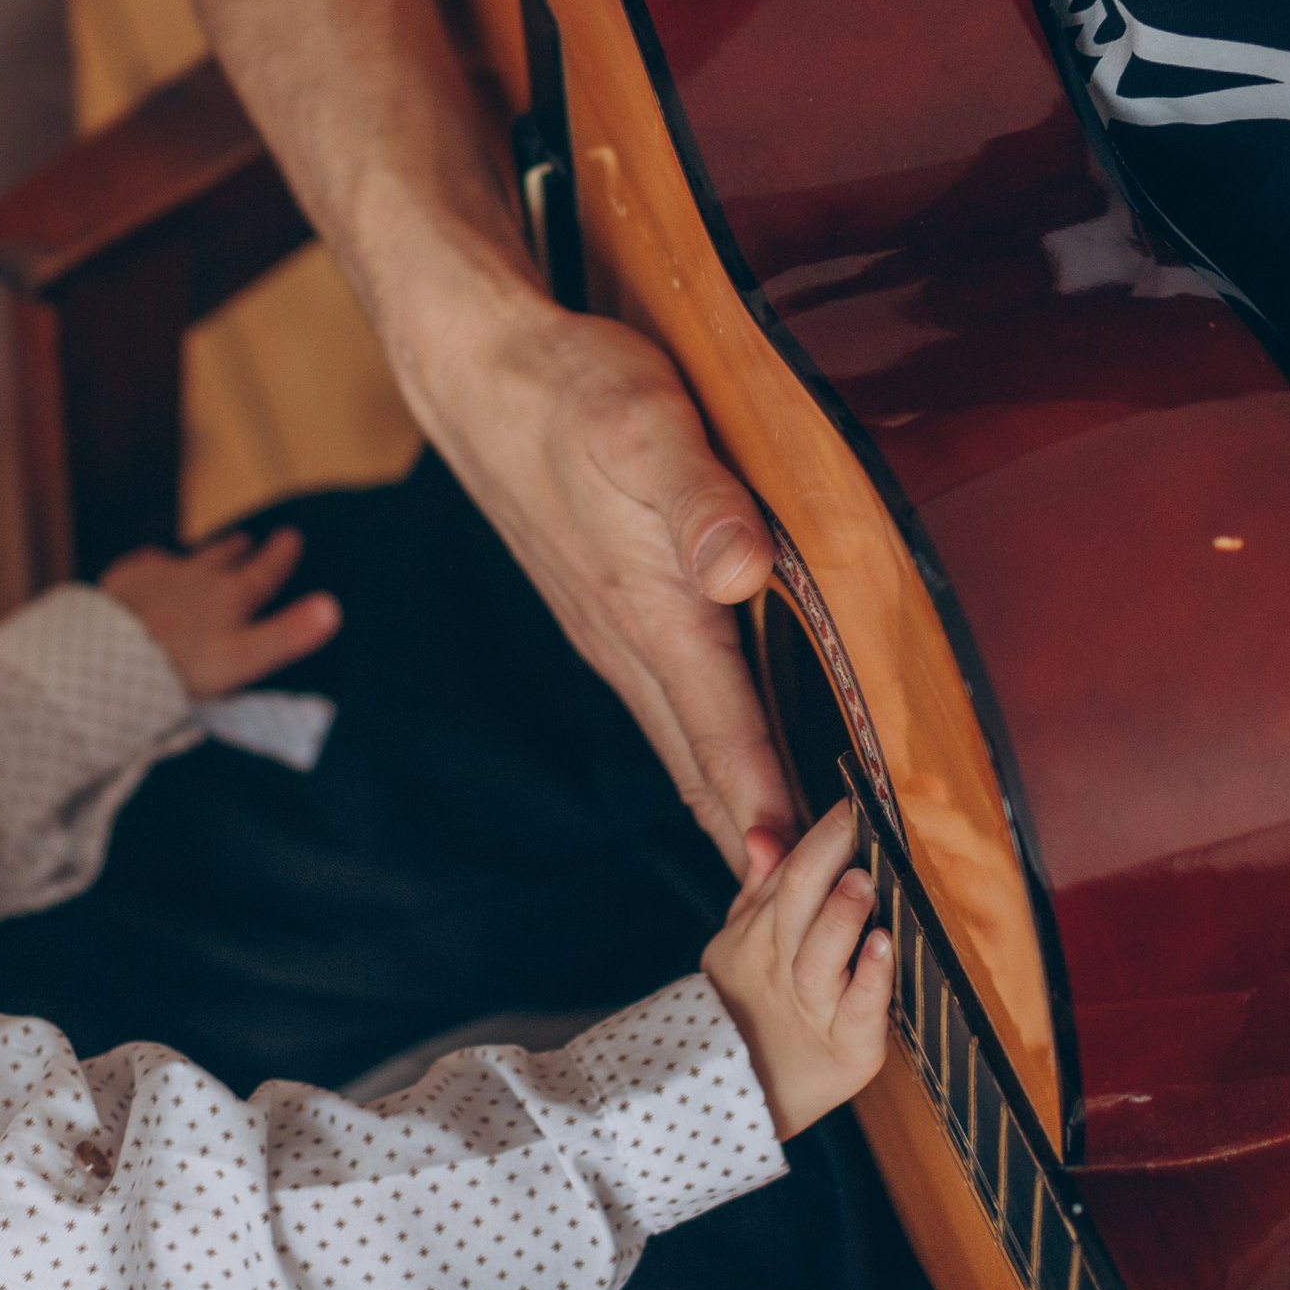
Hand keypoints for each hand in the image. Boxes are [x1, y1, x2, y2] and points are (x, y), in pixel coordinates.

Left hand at [102, 525, 341, 697]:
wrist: (111, 656)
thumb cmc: (185, 666)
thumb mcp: (245, 658)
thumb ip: (289, 634)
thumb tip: (333, 607)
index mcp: (232, 595)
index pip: (264, 570)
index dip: (281, 554)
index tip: (292, 535)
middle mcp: (198, 577)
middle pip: (224, 557)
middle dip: (240, 549)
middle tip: (249, 539)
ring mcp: (159, 576)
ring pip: (188, 558)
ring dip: (204, 553)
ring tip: (212, 548)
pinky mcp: (125, 582)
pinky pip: (143, 565)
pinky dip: (153, 562)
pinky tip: (150, 562)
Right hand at [414, 280, 795, 872]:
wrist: (477, 372)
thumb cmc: (569, 390)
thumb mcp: (644, 425)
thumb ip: (699, 499)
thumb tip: (740, 568)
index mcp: (650, 613)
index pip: (723, 738)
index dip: (769, 815)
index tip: (807, 888)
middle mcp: (628, 642)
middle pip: (702, 769)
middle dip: (755, 844)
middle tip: (812, 916)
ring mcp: (611, 634)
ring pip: (682, 744)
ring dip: (731, 808)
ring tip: (783, 870)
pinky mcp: (606, 612)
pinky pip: (669, 707)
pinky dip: (708, 754)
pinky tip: (729, 763)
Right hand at [700, 796, 890, 1136]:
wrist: (744, 1099)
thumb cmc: (756, 1008)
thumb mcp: (745, 944)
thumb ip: (761, 888)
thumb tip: (763, 833)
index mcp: (761, 934)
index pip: (790, 872)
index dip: (822, 836)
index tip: (852, 800)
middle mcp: (783, 965)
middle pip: (798, 901)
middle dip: (830, 858)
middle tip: (858, 823)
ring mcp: (814, 1007)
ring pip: (822, 956)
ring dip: (842, 916)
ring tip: (863, 882)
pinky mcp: (848, 1048)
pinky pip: (858, 1011)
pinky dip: (872, 980)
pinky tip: (885, 949)